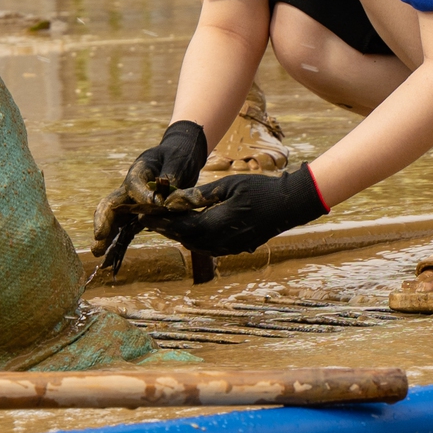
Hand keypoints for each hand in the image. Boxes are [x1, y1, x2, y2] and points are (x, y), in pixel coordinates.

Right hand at [90, 119, 210, 252]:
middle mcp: (130, 189)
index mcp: (139, 172)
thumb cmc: (178, 155)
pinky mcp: (139, 214)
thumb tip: (165, 199)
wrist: (178, 157)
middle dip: (104, 221)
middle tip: (98, 237)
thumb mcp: (178, 162)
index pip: (135, 185)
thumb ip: (171, 177)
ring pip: (115, 220)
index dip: (142, 196)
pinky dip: (118, 243)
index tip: (156, 205)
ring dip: (106, 236)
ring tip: (98, 253)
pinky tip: (111, 259)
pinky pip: (126, 229)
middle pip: (112, 204)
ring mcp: (132, 203)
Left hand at [140, 163, 326, 258]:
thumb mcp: (229, 186)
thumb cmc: (260, 190)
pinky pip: (208, 246)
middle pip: (186, 239)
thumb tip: (177, 199)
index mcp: (217, 225)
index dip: (161, 222)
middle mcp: (221, 241)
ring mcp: (229, 247)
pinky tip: (188, 227)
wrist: (287, 206)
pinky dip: (194, 238)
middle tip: (149, 219)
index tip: (145, 216)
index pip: (181, 227)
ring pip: (196, 245)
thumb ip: (202, 194)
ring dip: (179, 234)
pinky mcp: (235, 247)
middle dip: (166, 229)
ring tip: (164, 223)